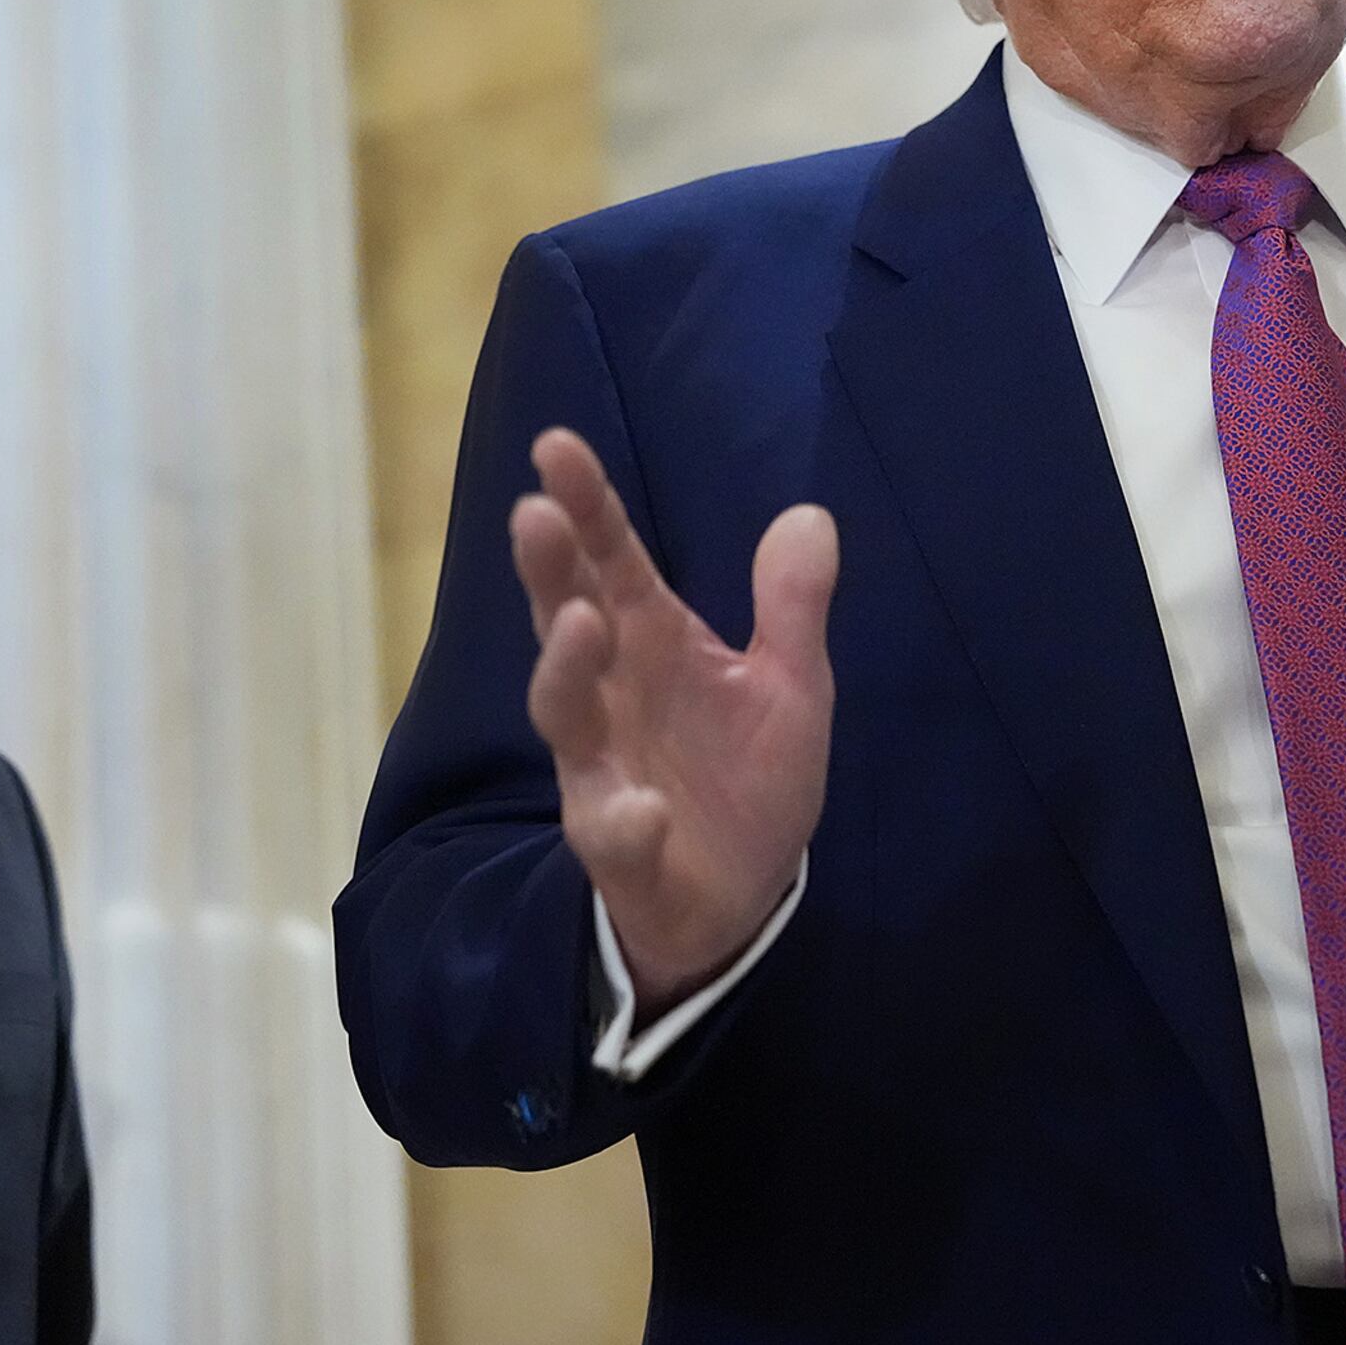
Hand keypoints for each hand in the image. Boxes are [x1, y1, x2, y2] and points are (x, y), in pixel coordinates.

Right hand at [512, 428, 836, 1010]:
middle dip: (550, 571)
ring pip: (567, 718)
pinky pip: (613, 835)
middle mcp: (611, 697)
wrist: (739, 898)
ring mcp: (604, 771)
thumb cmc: (746, 776)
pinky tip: (645, 809)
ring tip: (583, 622)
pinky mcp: (621, 849)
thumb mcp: (790, 686)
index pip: (611, 562)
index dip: (584, 505)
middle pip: (568, 621)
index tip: (555, 445)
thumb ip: (791, 607)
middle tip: (535, 515)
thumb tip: (811, 515)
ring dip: (567, 670)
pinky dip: (624, 822)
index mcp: (652, 644)